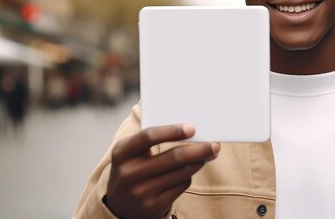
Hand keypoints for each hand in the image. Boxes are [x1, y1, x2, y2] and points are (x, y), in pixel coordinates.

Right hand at [105, 124, 219, 218]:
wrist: (119, 206)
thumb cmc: (133, 169)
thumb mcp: (131, 153)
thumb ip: (151, 139)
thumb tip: (188, 129)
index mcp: (122, 152)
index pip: (149, 136)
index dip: (172, 131)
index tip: (193, 128)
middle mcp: (129, 173)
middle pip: (173, 157)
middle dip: (199, 150)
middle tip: (215, 145)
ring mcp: (140, 192)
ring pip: (181, 172)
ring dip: (199, 162)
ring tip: (209, 155)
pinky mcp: (152, 206)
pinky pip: (181, 186)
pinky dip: (188, 176)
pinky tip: (189, 171)